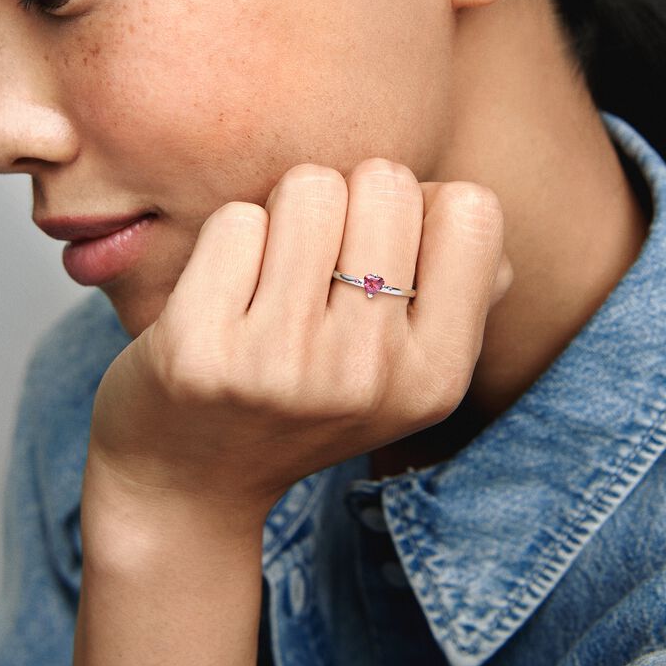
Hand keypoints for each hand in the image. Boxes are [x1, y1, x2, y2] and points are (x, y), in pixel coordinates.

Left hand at [85, 158, 511, 520]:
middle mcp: (369, 373)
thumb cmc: (309, 394)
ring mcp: (285, 364)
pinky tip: (224, 297)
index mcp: (437, 376)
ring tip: (273, 273)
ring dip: (287, 213)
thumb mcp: (405, 370)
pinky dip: (229, 243)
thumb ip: (458, 289)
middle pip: (385, 182)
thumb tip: (462, 204)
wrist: (192, 483)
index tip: (383, 248)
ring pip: (309, 187)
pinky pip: (237, 220)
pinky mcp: (202, 350)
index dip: (422, 209)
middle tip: (319, 260)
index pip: (473, 211)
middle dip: (349, 200)